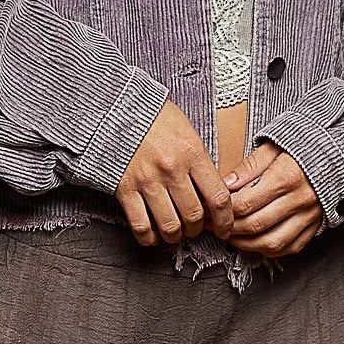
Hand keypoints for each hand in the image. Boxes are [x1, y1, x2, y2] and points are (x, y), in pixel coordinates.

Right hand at [115, 99, 234, 246]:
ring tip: (176, 232)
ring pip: (170, 227)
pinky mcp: (125, 188)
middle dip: (198, 228)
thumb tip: (212, 191)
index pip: (218, 197)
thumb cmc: (156, 116)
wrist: (118, 105)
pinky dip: (149, 238)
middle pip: (194, 216)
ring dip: (176, 236)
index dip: (225, 220)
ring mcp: (148, 180)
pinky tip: (153, 235)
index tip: (225, 227)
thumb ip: (200, 160)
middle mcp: (172, 169)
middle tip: (195, 226)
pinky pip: (141, 226)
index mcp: (192, 152)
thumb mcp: (187, 130)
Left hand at [214, 141, 324, 257]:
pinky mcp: (315, 227)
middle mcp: (299, 199)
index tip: (212, 207)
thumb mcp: (274, 146)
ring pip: (272, 241)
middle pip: (256, 224)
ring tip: (231, 236)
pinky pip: (289, 247)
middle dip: (230, 228)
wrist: (339, 156)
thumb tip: (227, 183)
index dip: (225, 208)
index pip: (247, 201)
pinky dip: (268, 249)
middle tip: (215, 225)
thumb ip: (250, 165)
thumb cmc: (303, 148)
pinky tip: (255, 242)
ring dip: (246, 244)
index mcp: (287, 175)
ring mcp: (309, 216)